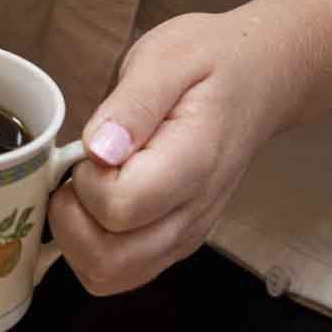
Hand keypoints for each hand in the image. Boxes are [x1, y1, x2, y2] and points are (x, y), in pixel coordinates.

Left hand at [50, 12, 300, 295]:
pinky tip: (93, 207)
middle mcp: (192, 214)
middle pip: (108, 261)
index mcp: (194, 164)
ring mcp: (183, 236)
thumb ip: (133, 104)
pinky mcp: (169, 244)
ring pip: (107, 275)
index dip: (87, 181)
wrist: (260, 78)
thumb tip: (99, 149)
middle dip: (71, 220)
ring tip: (88, 188)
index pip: (120, 208)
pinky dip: (88, 249)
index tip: (94, 147)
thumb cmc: (212, 63)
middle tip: (80, 174)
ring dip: (75, 238)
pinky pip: (115, 273)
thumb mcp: (168, 55)